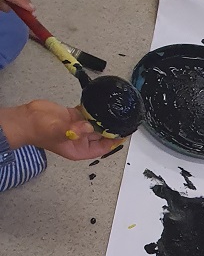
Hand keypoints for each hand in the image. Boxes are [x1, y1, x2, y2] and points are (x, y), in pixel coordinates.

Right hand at [0, 101, 119, 159]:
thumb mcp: (59, 131)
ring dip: (104, 119)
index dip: (114, 142)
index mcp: (80, 150)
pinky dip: (94, 110)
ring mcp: (78, 128)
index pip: (102, 148)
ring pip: (95, 124)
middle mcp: (81, 140)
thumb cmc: (40, 130)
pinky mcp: (73, 117)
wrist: (26, 118)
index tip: (124, 133)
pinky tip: (102, 105)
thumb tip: (89, 127)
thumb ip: (74, 130)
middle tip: (124, 118)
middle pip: (101, 135)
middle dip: (111, 128)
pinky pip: (88, 114)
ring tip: (116, 111)